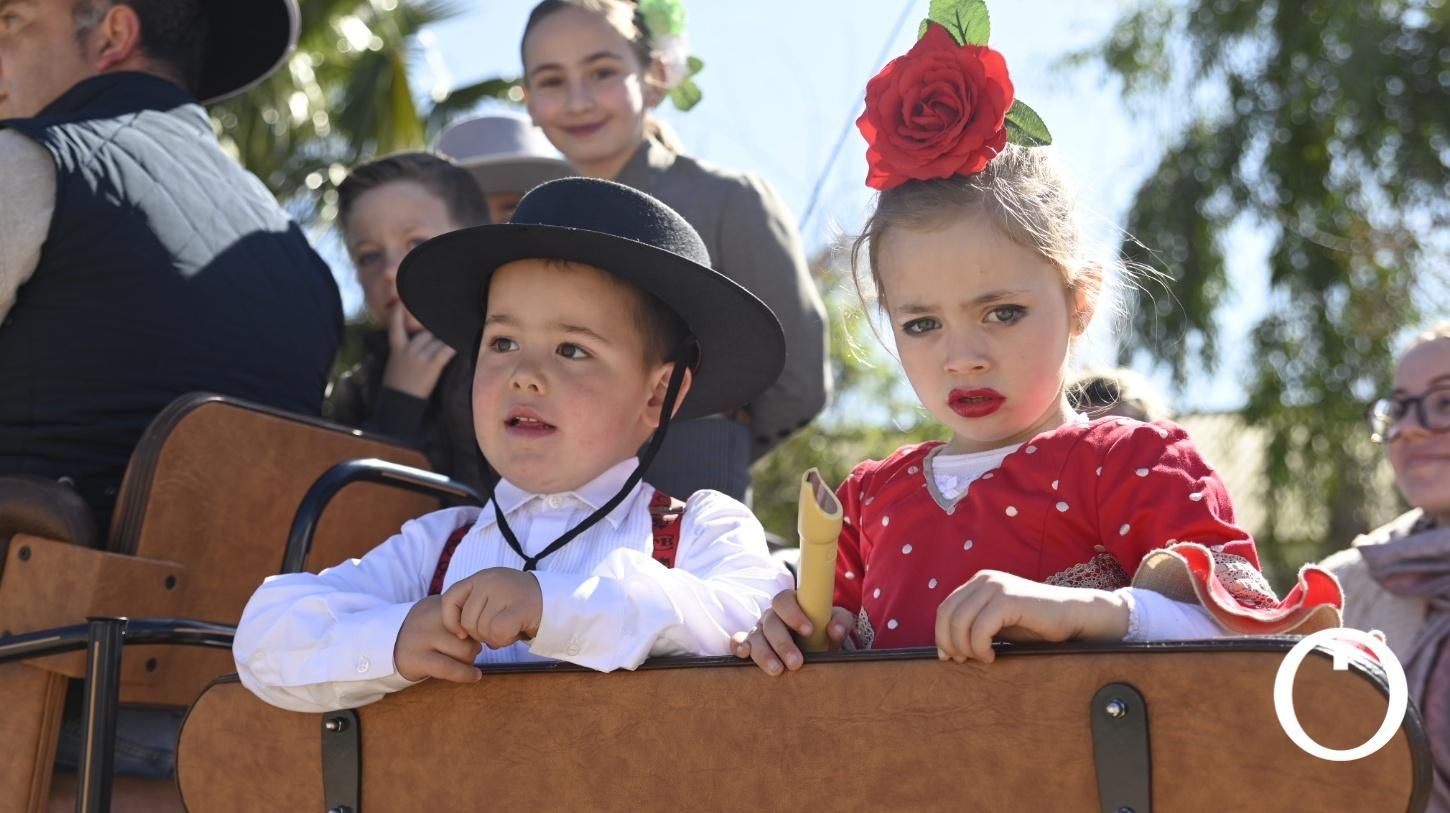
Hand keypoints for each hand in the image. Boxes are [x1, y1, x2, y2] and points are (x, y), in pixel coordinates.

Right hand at [381, 305, 455, 398]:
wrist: (398, 402)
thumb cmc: (397, 383)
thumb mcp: (394, 362)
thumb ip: (404, 349)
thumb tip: (418, 339)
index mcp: (396, 348)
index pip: (395, 325)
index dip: (397, 313)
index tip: (400, 302)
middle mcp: (408, 349)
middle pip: (424, 332)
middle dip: (433, 330)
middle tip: (442, 326)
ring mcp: (420, 358)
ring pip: (436, 340)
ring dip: (444, 338)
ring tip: (454, 332)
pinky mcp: (431, 366)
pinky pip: (445, 352)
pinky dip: (452, 347)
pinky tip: (459, 343)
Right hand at [393, 595, 482, 682]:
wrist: (386, 644)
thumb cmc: (425, 630)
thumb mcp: (440, 613)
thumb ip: (462, 614)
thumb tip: (492, 624)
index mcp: (440, 604)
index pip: (473, 611)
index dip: (483, 624)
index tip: (483, 631)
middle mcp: (430, 618)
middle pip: (472, 633)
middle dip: (476, 644)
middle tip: (470, 648)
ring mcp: (422, 638)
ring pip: (465, 651)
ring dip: (469, 659)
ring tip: (462, 659)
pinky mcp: (417, 659)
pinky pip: (449, 668)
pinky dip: (466, 674)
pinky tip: (475, 676)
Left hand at [440, 567, 542, 649]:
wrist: (556, 600)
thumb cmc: (520, 604)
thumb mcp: (492, 597)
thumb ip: (473, 607)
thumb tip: (458, 632)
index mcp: (480, 577)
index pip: (450, 599)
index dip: (451, 621)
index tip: (462, 633)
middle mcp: (489, 580)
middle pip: (467, 621)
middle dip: (480, 634)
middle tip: (499, 628)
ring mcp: (504, 591)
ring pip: (483, 629)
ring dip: (494, 638)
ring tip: (510, 627)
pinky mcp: (519, 606)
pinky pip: (498, 632)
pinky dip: (505, 640)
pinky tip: (516, 633)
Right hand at [731, 589, 853, 675]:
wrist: (813, 646)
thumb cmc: (823, 630)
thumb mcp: (836, 622)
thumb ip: (840, 622)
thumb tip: (835, 630)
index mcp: (790, 603)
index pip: (784, 601)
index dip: (793, 614)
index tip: (809, 630)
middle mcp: (771, 615)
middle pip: (770, 623)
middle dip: (783, 643)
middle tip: (797, 663)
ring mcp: (758, 630)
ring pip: (755, 637)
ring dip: (764, 654)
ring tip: (777, 671)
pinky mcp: (749, 645)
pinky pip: (738, 642)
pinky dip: (738, 646)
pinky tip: (743, 655)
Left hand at [934, 570, 1129, 663]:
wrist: (1072, 618)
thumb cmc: (1035, 626)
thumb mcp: (997, 623)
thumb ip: (973, 626)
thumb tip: (945, 650)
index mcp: (978, 582)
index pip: (945, 609)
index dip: (941, 635)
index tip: (948, 657)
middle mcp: (984, 579)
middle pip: (948, 615)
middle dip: (950, 643)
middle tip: (964, 661)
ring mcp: (996, 586)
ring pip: (960, 623)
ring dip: (967, 647)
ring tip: (983, 658)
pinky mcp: (1008, 599)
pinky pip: (980, 628)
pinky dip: (980, 647)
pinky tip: (992, 656)